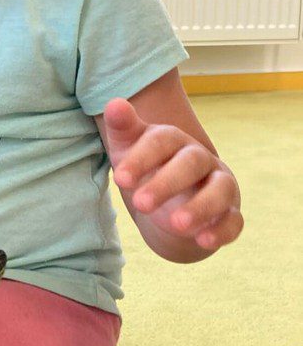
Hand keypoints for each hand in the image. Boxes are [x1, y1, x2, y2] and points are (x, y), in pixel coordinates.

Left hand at [102, 97, 242, 251]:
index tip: (120, 178)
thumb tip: (113, 104)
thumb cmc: (146, 168)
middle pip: (190, 164)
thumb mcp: (128, 149)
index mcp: (174, 140)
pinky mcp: (230, 213)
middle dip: (166, 183)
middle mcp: (200, 159)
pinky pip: (233, 221)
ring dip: (199, 208)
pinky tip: (204, 241)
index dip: (141, 159)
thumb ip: (122, 128)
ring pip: (218, 191)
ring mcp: (219, 186)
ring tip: (176, 224)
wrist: (170, 203)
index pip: (160, 142)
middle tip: (140, 203)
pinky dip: (221, 231)